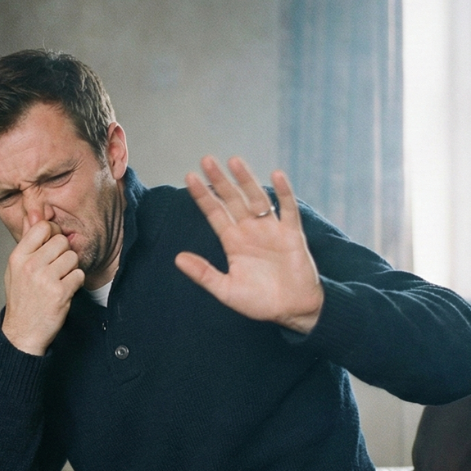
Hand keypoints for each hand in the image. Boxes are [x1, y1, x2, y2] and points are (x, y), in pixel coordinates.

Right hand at [2, 211, 85, 354]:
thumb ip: (27, 240)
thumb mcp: (16, 267)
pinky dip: (75, 283)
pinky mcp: (60, 293)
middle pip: (61, 241)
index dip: (52, 234)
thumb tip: (34, 212)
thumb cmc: (21, 298)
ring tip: (59, 280)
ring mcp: (45, 279)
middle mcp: (30, 265)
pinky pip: (78, 275)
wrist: (23, 332)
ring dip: (70, 268)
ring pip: (72, 257)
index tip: (51, 247)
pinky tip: (64, 291)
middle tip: (56, 268)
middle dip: (63, 253)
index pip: (43, 227)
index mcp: (18, 257)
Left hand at [175, 156, 323, 333]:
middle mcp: (250, 231)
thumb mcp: (226, 290)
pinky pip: (288, 209)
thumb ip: (203, 273)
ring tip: (234, 161)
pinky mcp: (292, 234)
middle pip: (232, 200)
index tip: (189, 178)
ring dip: (246, 180)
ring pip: (257, 199)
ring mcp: (271, 230)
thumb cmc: (259, 302)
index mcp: (233, 242)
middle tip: (206, 160)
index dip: (203, 196)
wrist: (292, 311)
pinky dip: (283, 192)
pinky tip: (276, 175)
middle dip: (220, 180)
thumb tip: (177, 258)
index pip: (215, 213)